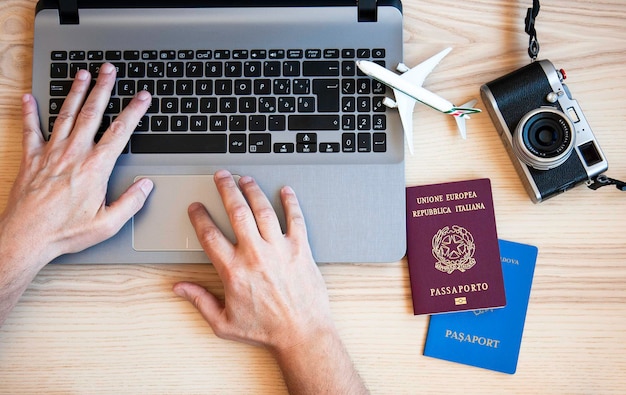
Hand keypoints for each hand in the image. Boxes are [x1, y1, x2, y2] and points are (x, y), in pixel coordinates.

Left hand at [1, 63, 152, 324]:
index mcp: (95, 168)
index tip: (142, 97)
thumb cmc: (65, 232)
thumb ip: (130, 202)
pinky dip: (30, 113)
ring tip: (82, 75)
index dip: (134, 112)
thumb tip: (146, 185)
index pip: (120, 133)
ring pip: (65, 115)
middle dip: (103, 89)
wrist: (25, 237)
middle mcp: (73, 154)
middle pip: (92, 114)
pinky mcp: (31, 159)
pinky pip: (30, 130)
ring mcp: (50, 154)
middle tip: (109, 70)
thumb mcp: (107, 224)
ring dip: (75, 93)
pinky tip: (29, 98)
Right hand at [173, 170, 332, 350]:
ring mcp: (279, 249)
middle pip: (237, 212)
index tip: (196, 207)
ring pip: (263, 210)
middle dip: (226, 189)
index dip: (200, 217)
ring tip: (246, 179)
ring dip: (253, 190)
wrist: (302, 334)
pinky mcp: (300, 249)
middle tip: (221, 176)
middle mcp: (255, 254)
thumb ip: (199, 301)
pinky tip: (286, 191)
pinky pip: (296, 219)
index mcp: (233, 270)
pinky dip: (291, 202)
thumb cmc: (265, 330)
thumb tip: (179, 288)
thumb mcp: (223, 322)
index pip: (210, 235)